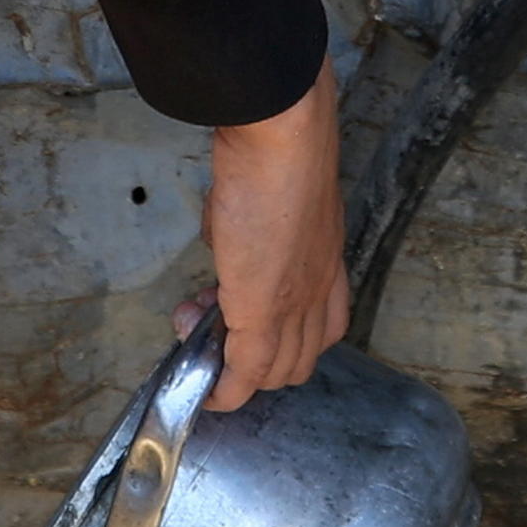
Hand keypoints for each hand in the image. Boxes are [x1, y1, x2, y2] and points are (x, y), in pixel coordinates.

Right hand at [200, 65, 350, 407]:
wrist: (282, 134)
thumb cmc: (277, 146)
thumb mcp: (268, 194)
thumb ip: (252, 228)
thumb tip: (224, 241)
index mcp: (327, 260)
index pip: (321, 325)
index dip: (283, 337)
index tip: (242, 321)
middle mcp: (320, 288)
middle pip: (301, 357)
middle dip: (256, 360)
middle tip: (213, 327)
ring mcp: (295, 304)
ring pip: (277, 371)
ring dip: (237, 371)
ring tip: (199, 337)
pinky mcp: (262, 312)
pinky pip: (244, 372)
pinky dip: (225, 389)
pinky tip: (206, 392)